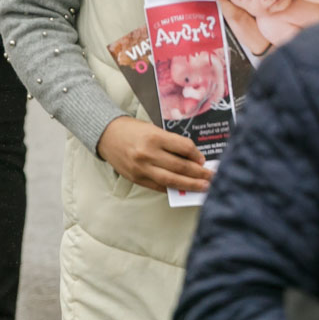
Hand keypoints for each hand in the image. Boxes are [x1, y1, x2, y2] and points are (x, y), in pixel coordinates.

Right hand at [96, 116, 212, 193]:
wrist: (107, 135)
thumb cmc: (133, 130)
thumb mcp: (154, 129)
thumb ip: (172, 143)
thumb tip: (192, 158)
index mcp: (155, 137)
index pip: (184, 148)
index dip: (197, 155)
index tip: (204, 160)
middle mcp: (148, 154)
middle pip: (180, 167)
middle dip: (199, 173)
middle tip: (211, 177)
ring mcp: (141, 168)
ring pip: (171, 180)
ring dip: (190, 185)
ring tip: (203, 187)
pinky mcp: (136, 178)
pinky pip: (158, 186)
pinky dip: (172, 188)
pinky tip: (182, 189)